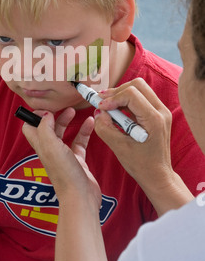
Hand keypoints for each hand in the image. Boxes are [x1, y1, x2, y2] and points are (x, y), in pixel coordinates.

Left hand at [22, 107, 100, 208]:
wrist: (81, 197)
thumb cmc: (65, 175)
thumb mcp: (52, 147)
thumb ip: (46, 128)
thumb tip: (45, 114)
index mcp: (41, 147)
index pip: (30, 128)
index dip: (34, 117)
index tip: (46, 108)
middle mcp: (50, 151)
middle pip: (47, 128)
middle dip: (53, 116)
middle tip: (62, 107)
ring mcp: (64, 156)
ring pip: (63, 134)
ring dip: (68, 121)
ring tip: (74, 111)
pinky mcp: (77, 161)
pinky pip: (79, 142)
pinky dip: (84, 131)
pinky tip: (90, 123)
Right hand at [94, 78, 192, 213]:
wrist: (158, 175)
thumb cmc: (141, 165)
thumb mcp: (119, 148)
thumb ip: (105, 128)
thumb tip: (98, 112)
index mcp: (154, 120)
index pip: (131, 94)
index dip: (113, 98)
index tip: (100, 107)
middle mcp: (161, 111)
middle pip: (137, 85)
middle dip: (117, 91)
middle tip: (101, 102)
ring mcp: (161, 111)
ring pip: (139, 89)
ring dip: (121, 95)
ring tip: (107, 107)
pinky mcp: (157, 114)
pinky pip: (141, 98)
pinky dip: (126, 101)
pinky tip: (116, 112)